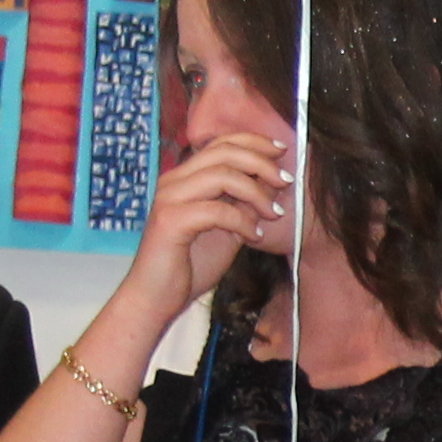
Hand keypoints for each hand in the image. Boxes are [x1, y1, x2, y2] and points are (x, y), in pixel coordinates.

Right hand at [126, 129, 290, 314]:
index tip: (281, 151)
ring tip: (274, 213)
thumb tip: (272, 182)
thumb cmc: (191, 265)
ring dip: (257, 192)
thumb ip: (245, 205)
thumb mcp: (229, 229)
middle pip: (223, 152)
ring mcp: (169, 199)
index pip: (219, 144)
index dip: (253, 142)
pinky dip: (242, 221)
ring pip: (221, 175)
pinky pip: (216, 210)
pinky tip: (254, 236)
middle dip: (261, 163)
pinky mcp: (170, 220)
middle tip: (285, 180)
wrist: (157, 298)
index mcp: (185, 179)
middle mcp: (173, 182)